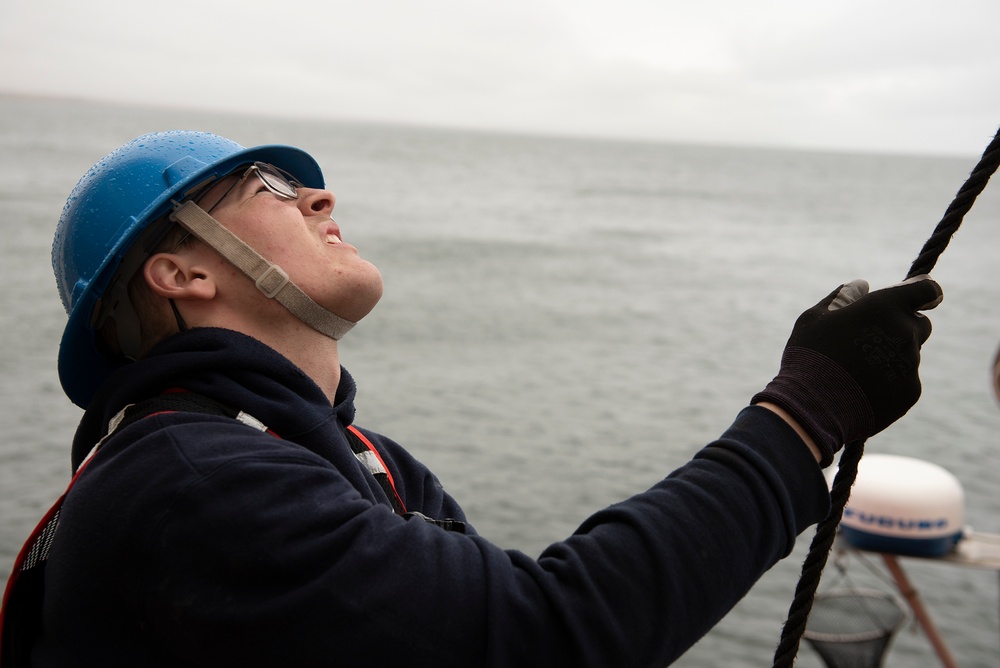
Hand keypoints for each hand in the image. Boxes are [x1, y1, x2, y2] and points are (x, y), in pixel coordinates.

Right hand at [752, 276, 942, 465]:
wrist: (812, 407)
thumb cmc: (810, 356)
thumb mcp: (815, 319)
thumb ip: (842, 298)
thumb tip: (862, 285)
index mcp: (885, 306)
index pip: (927, 290)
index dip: (924, 293)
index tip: (919, 298)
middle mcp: (905, 332)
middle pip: (919, 324)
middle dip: (902, 327)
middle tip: (871, 339)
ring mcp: (911, 364)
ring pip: (909, 355)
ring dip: (890, 357)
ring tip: (855, 371)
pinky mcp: (910, 392)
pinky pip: (904, 382)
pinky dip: (888, 383)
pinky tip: (860, 390)